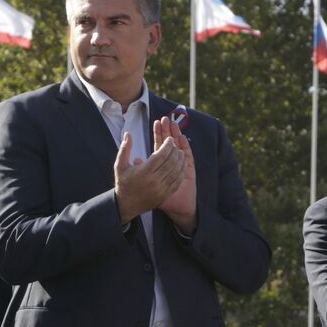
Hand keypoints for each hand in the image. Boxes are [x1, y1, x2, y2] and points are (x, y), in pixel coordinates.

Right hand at [114, 132, 183, 224]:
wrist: (126, 205)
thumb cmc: (123, 183)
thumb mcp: (120, 165)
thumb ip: (125, 148)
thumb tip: (128, 133)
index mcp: (144, 172)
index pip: (161, 155)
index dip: (167, 145)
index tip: (170, 139)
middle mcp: (154, 181)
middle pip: (171, 162)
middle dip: (175, 151)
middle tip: (175, 145)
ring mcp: (161, 189)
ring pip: (176, 171)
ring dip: (180, 160)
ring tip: (179, 153)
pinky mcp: (165, 195)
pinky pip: (177, 182)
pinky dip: (181, 172)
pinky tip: (181, 165)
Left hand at [153, 116, 196, 233]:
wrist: (178, 209)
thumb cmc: (162, 198)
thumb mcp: (148, 184)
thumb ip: (144, 171)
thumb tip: (136, 159)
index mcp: (162, 165)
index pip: (160, 145)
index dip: (159, 134)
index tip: (156, 122)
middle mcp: (172, 163)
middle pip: (170, 143)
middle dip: (168, 130)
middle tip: (166, 117)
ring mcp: (182, 166)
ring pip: (179, 146)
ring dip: (177, 134)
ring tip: (173, 123)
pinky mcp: (190, 169)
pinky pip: (188, 155)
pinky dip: (185, 146)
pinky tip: (181, 137)